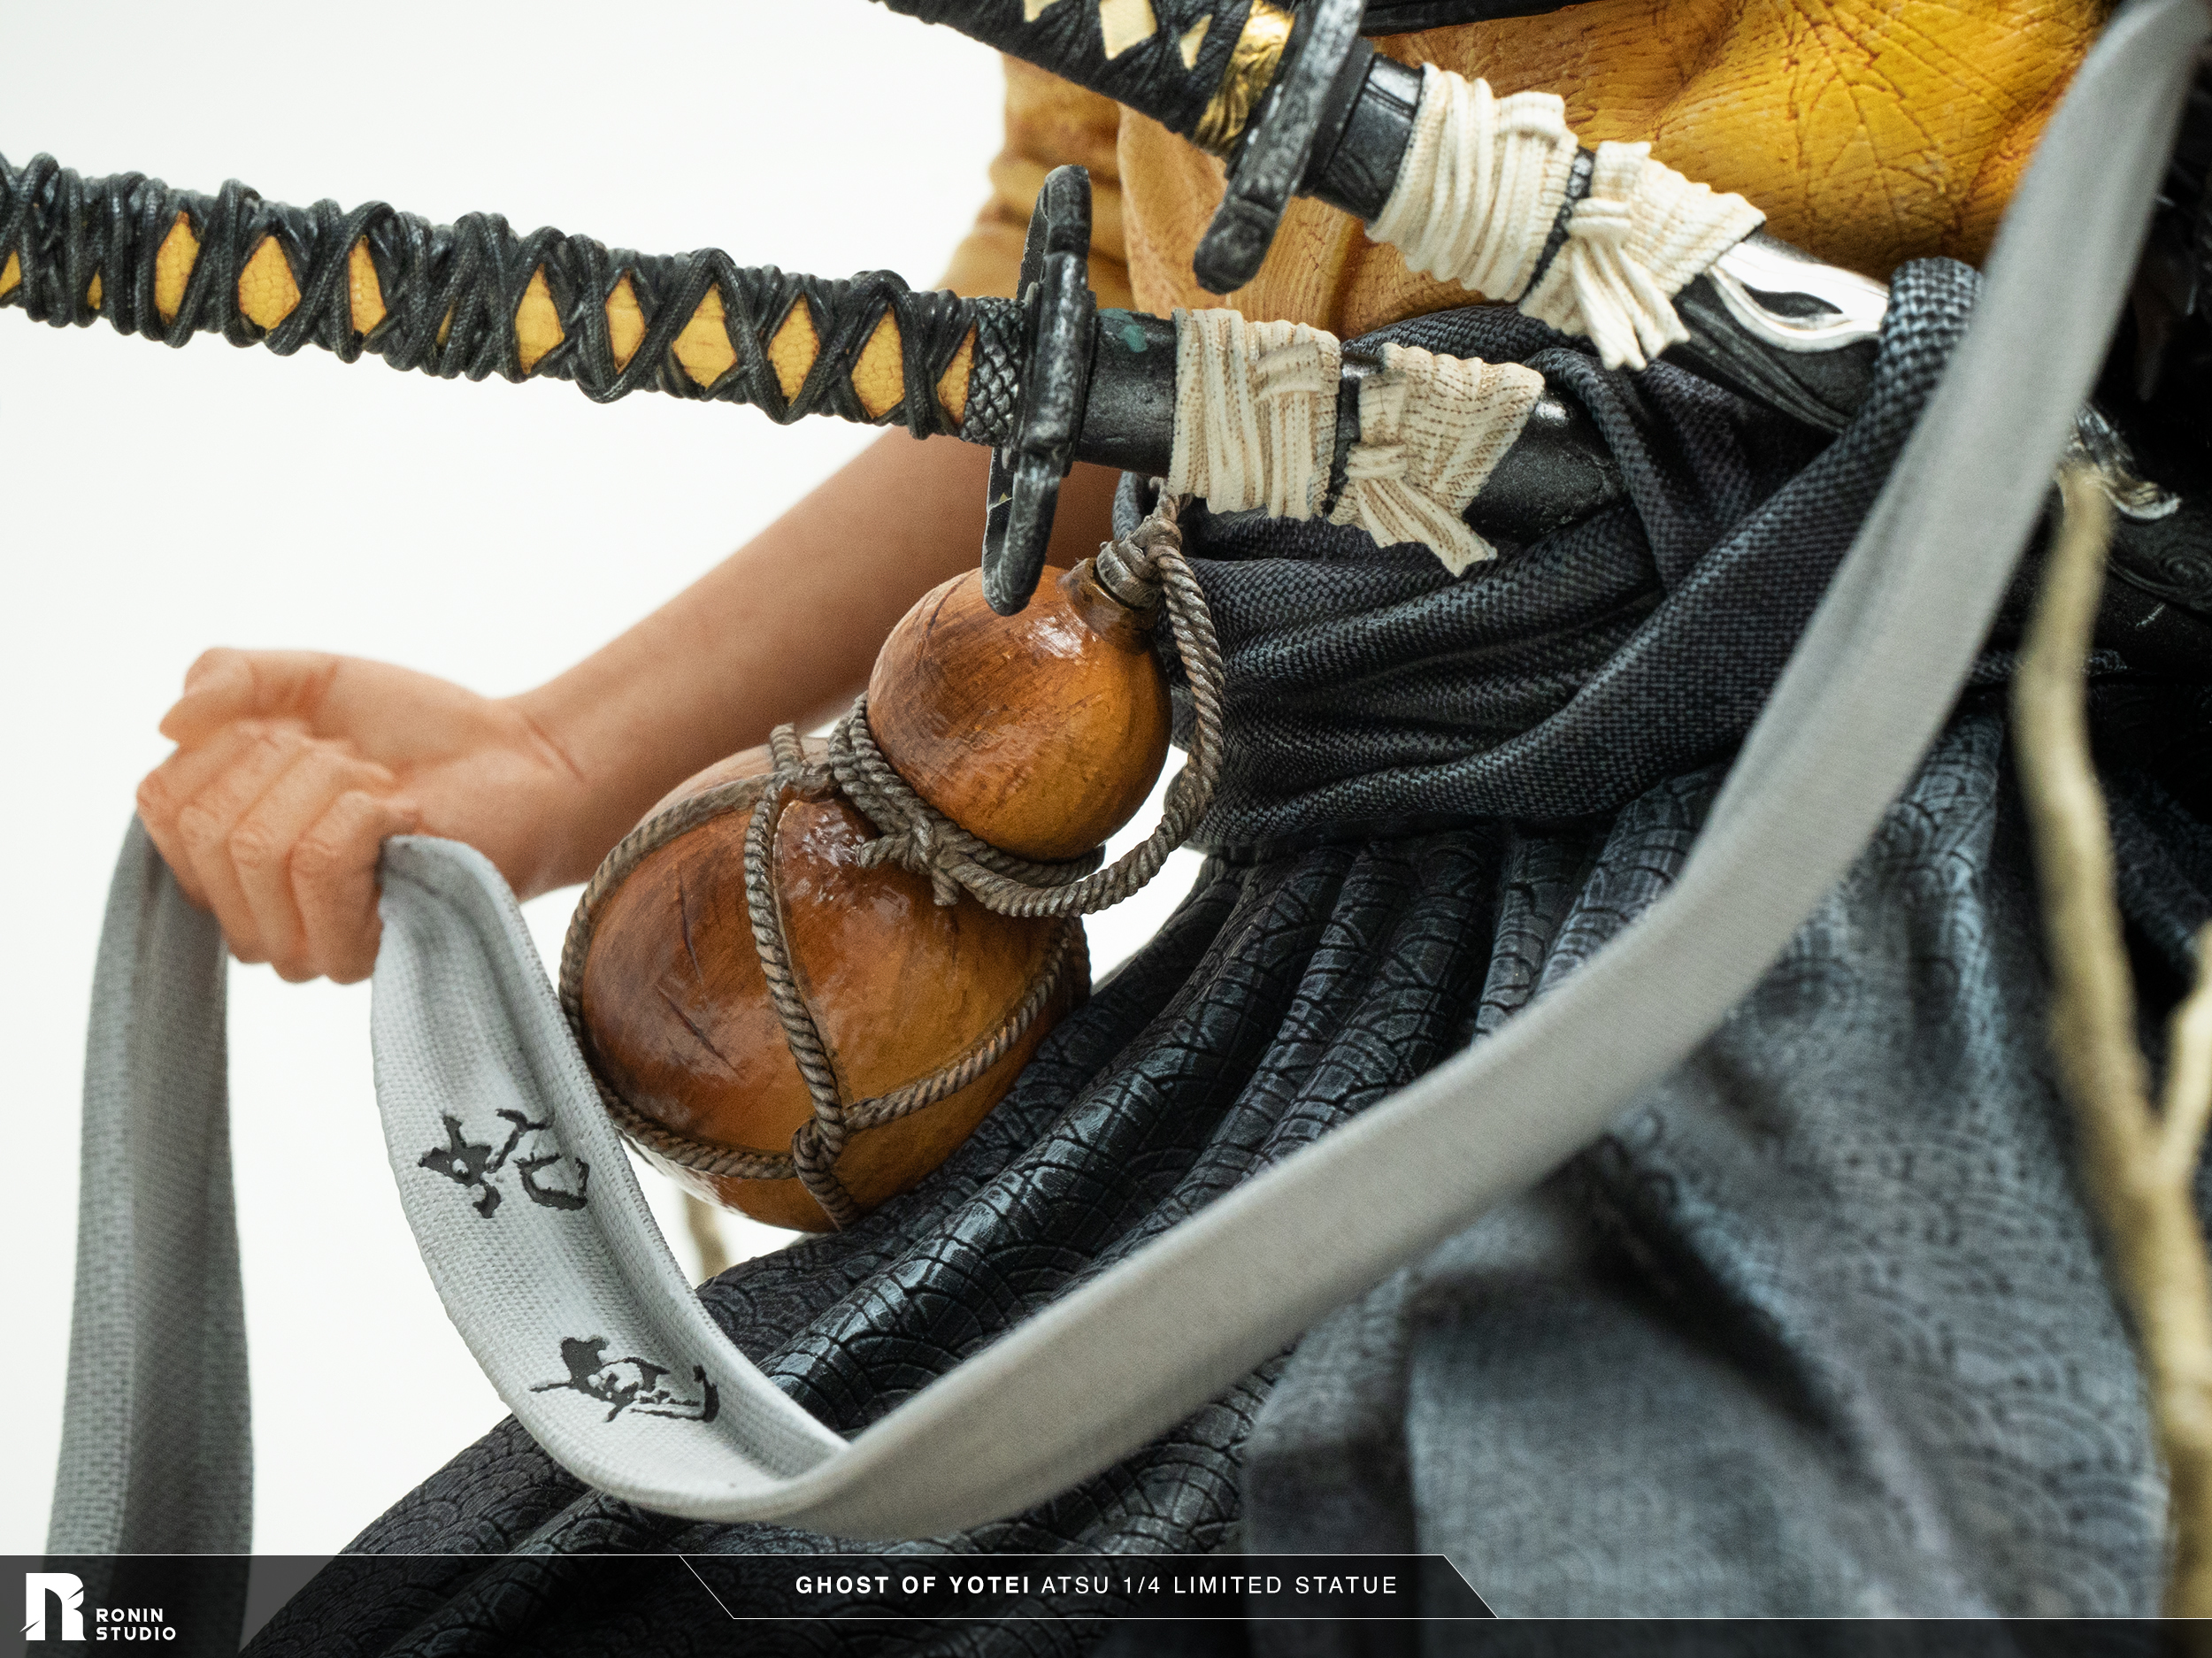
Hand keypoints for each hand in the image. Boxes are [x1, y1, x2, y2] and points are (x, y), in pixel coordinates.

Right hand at [137, 649, 587, 982]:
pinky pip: (319, 860)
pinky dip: (367, 811)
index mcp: (219, 862)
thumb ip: (225, 680)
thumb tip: (168, 725)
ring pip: (261, 845)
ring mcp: (302, 945)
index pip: (159, 802)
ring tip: (380, 789)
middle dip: (286, 762)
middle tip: (352, 764)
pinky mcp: (358, 950)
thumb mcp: (304, 681)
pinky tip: (404, 817)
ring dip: (332, 785)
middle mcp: (250, 919)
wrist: (519, 760)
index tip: (302, 737)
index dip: (231, 741)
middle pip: (205, 827)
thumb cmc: (413, 732)